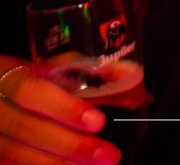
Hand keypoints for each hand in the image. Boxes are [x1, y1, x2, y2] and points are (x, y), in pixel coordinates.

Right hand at [0, 58, 119, 163]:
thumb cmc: (24, 77)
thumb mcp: (41, 65)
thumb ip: (75, 69)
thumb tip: (128, 76)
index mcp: (7, 77)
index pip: (31, 92)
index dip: (64, 109)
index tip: (98, 122)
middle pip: (26, 130)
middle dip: (70, 145)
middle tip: (106, 154)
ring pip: (15, 155)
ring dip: (58, 163)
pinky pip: (11, 164)